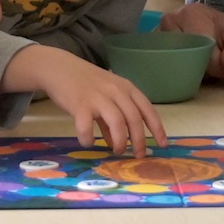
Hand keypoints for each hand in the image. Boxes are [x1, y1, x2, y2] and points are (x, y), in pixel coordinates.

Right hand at [17, 47, 170, 154]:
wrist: (60, 68)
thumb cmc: (85, 83)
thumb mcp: (106, 95)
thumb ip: (113, 117)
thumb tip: (116, 142)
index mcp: (126, 88)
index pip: (147, 109)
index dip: (157, 128)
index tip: (163, 144)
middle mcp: (115, 91)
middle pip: (134, 118)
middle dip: (139, 140)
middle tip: (138, 155)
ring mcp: (98, 97)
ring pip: (117, 123)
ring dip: (120, 141)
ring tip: (117, 151)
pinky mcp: (79, 104)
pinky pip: (87, 126)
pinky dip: (89, 138)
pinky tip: (88, 142)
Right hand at [161, 1, 223, 79]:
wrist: (214, 24)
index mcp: (192, 16)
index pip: (198, 51)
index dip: (211, 66)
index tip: (221, 66)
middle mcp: (169, 22)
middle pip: (180, 57)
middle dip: (196, 68)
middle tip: (208, 66)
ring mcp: (157, 33)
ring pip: (168, 62)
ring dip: (184, 69)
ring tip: (198, 63)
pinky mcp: (153, 44)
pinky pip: (160, 62)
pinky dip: (173, 68)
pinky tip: (184, 66)